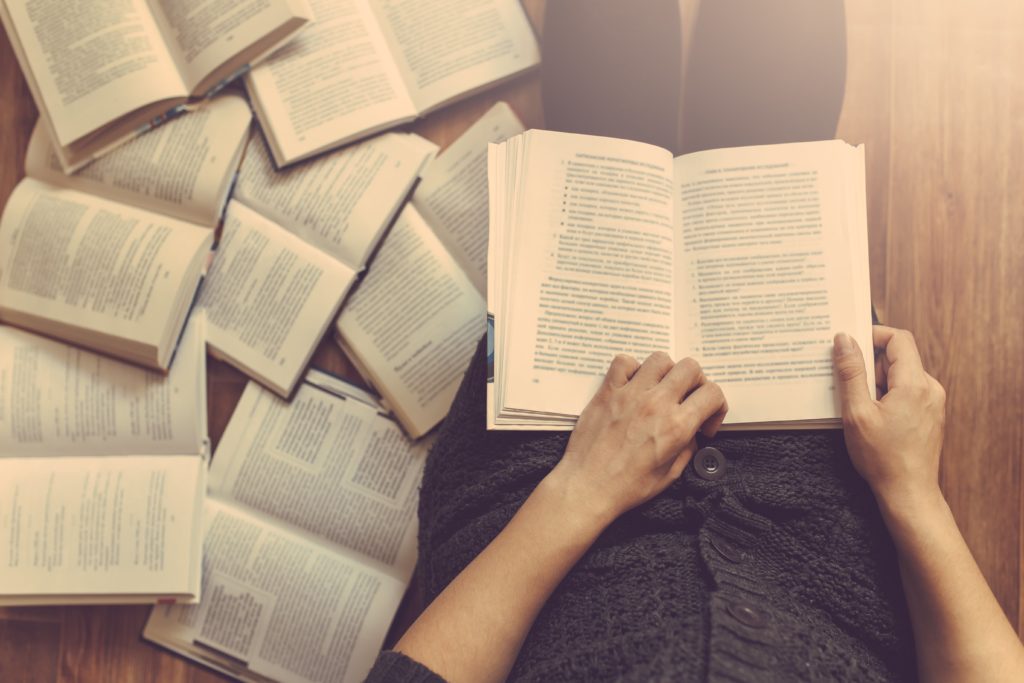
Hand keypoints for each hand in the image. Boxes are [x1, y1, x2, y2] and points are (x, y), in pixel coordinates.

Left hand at [547, 352, 727, 523]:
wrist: (588, 487)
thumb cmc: (626, 487)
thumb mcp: (670, 475)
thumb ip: (687, 447)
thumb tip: (692, 432)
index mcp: (676, 426)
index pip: (712, 393)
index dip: (717, 406)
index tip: (705, 420)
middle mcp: (656, 404)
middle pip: (690, 368)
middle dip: (696, 383)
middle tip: (687, 400)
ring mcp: (630, 394)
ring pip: (660, 359)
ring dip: (666, 372)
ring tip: (660, 390)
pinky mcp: (607, 392)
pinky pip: (624, 362)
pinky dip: (632, 368)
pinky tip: (633, 385)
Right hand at [832, 326, 945, 506]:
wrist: (908, 492)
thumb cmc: (882, 458)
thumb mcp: (857, 412)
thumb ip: (851, 372)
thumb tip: (844, 340)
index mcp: (914, 384)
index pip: (899, 339)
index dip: (874, 335)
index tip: (851, 344)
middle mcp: (930, 388)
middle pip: (899, 357)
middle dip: (871, 364)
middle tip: (848, 382)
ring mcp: (933, 402)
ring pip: (901, 375)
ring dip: (877, 382)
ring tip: (859, 406)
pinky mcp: (930, 413)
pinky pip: (907, 391)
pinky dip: (887, 394)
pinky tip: (872, 416)